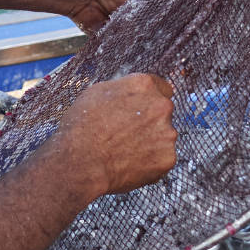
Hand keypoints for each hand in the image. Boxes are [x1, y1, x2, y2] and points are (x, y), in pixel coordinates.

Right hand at [56, 73, 176, 195]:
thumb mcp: (97, 93)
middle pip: (163, 112)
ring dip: (151, 142)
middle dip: (150, 121)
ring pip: (164, 137)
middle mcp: (161, 106)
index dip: (148, 100)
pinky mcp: (168, 158)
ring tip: (125, 151)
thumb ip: (124, 90)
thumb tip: (130, 94)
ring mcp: (167, 133)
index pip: (162, 88)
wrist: (82, 163)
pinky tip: (130, 163)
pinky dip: (150, 163)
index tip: (142, 110)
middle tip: (128, 134)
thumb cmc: (82, 128)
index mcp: (144, 85)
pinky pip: (162, 158)